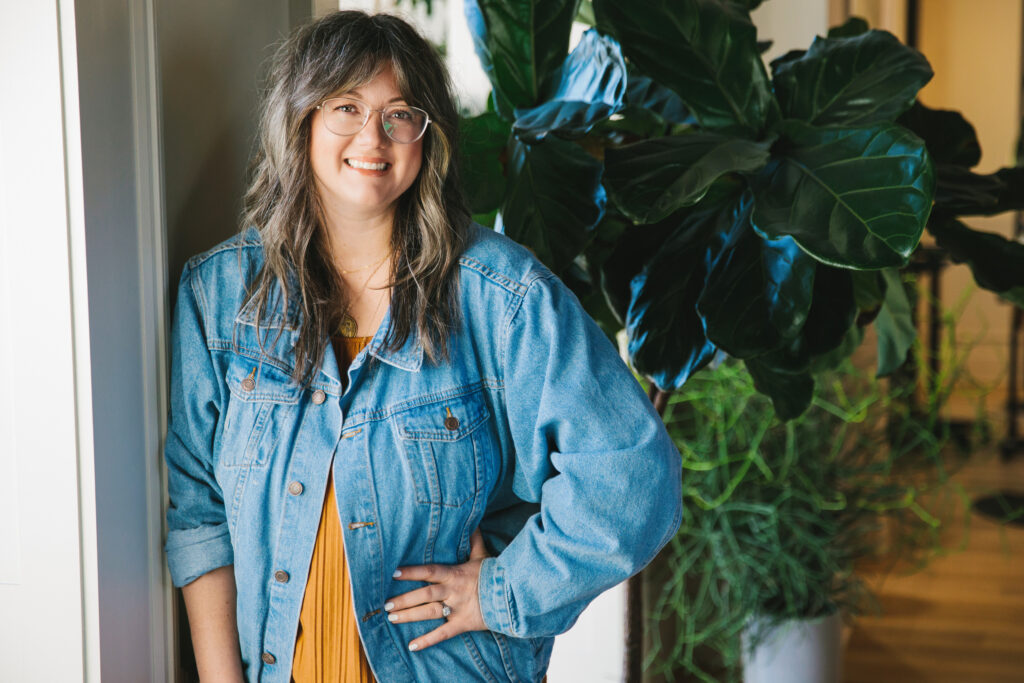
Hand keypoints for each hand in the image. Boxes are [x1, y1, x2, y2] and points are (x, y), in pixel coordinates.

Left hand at [384, 528, 490, 651]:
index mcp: (454, 574)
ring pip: (429, 613)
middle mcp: (452, 592)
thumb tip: (471, 523)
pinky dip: (427, 641)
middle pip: (424, 594)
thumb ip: (474, 541)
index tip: (394, 573)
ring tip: (392, 618)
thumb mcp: (482, 556)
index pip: (429, 571)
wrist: (511, 596)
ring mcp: (456, 609)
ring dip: (410, 616)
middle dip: (404, 599)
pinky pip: (442, 634)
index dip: (412, 572)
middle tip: (386, 604)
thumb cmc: (494, 575)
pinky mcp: (462, 624)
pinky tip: (412, 646)